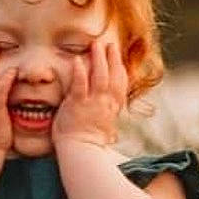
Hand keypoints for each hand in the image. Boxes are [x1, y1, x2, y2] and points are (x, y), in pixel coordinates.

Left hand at [52, 36, 128, 151]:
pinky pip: (80, 85)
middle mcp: (105, 104)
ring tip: (96, 44)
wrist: (80, 154)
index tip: (119, 60)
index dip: (121, 70)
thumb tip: (111, 123)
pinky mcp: (77, 105)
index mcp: (112, 109)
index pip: (120, 86)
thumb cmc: (88, 145)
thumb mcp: (104, 130)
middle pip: (113, 76)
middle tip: (111, 45)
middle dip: (113, 59)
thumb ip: (106, 118)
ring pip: (100, 76)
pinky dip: (79, 72)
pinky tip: (77, 60)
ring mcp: (92, 103)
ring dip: (99, 59)